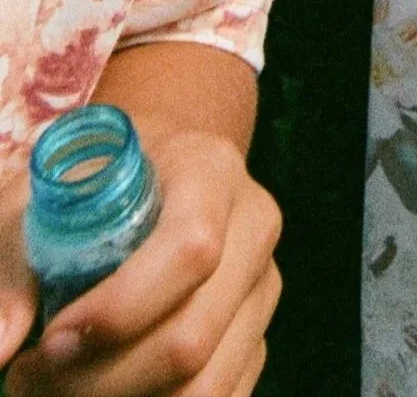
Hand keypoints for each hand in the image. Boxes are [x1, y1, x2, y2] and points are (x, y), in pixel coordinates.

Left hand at [0, 131, 279, 396]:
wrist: (151, 176)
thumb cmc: (90, 185)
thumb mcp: (41, 199)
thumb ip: (13, 263)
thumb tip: (0, 344)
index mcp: (212, 171)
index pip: (191, 249)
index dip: (121, 309)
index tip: (51, 340)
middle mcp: (253, 228)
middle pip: (192, 337)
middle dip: (99, 382)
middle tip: (29, 380)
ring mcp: (261, 289)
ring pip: (204, 387)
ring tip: (56, 391)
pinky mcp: (255, 339)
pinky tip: (102, 392)